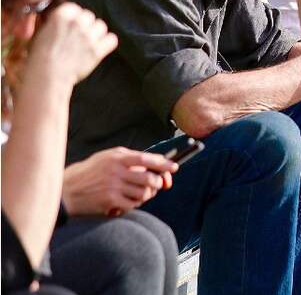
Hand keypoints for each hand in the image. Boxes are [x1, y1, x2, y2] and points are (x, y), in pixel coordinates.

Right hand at [24, 3, 117, 89]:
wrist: (47, 75)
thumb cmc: (39, 57)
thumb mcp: (41, 33)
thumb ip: (55, 23)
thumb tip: (63, 18)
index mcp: (62, 15)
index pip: (75, 9)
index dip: (73, 17)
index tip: (71, 25)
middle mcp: (78, 23)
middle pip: (89, 16)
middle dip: (85, 25)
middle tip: (78, 36)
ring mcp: (89, 36)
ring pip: (101, 26)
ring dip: (96, 33)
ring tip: (88, 42)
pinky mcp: (98, 49)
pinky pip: (112, 39)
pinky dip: (107, 43)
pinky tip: (100, 48)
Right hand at [61, 147, 177, 215]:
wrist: (66, 190)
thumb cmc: (90, 172)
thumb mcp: (107, 157)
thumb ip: (129, 159)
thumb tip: (155, 164)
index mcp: (118, 157)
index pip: (147, 159)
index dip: (164, 164)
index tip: (174, 167)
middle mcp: (116, 170)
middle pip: (150, 179)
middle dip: (158, 184)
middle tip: (156, 186)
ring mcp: (113, 186)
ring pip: (144, 193)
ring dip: (146, 195)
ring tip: (139, 193)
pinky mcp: (110, 201)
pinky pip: (133, 204)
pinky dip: (134, 204)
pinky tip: (127, 201)